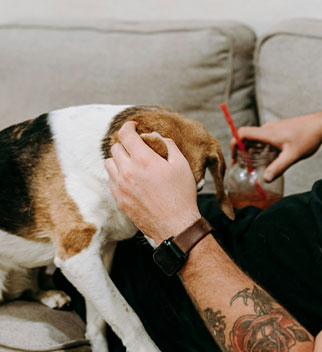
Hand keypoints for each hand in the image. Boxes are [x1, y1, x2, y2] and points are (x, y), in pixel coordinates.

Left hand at [104, 121, 200, 243]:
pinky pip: (112, 181)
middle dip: (126, 144)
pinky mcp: (119, 200)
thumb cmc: (181, 194)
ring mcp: (120, 187)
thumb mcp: (181, 165)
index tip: (134, 126)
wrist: (176, 225)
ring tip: (133, 163)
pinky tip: (133, 180)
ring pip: (109, 164)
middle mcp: (127, 171)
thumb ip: (168, 145)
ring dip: (119, 160)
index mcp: (143, 160)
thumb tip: (155, 136)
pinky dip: (119, 176)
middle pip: (115, 148)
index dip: (129, 126)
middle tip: (137, 147)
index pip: (125, 135)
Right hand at [237, 111, 321, 181]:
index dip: (233, 145)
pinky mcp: (281, 131)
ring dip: (253, 151)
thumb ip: (279, 167)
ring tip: (256, 166)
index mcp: (267, 133)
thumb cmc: (308, 137)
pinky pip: (266, 140)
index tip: (234, 159)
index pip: (241, 133)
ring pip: (257, 140)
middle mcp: (268, 129)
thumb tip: (265, 179)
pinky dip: (263, 149)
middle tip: (244, 168)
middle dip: (242, 152)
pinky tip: (271, 160)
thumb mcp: (293, 155)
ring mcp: (275, 129)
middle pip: (247, 138)